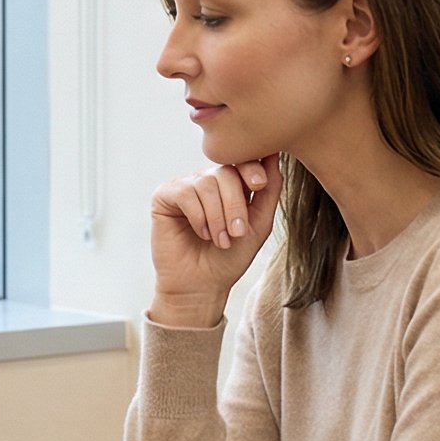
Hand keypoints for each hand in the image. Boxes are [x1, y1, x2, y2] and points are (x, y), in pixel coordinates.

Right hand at [148, 155, 280, 327]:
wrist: (202, 285)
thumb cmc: (230, 257)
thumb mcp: (258, 224)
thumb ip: (269, 191)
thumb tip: (275, 155)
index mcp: (230, 184)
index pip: (242, 162)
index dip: (252, 169)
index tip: (260, 185)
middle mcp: (207, 180)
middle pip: (226, 173)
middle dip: (236, 204)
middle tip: (238, 233)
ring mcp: (185, 186)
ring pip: (206, 184)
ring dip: (217, 216)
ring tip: (220, 241)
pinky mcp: (164, 196)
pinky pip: (185, 193)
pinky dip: (198, 216)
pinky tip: (200, 234)